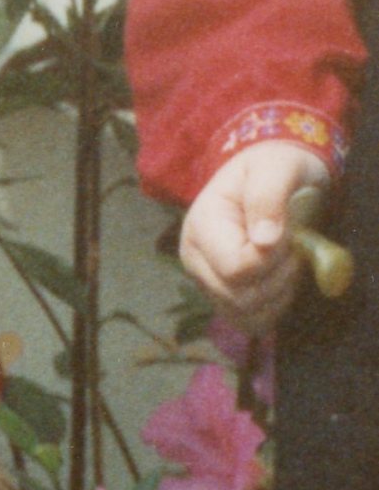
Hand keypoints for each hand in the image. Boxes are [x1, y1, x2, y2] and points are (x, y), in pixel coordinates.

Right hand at [180, 139, 334, 333]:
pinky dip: (273, 309)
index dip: (272, 259)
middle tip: (294, 248)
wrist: (270, 175)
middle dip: (278, 277)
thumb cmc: (273, 167)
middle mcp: (196, 261)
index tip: (289, 234)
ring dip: (279, 294)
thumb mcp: (275, 168)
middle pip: (239, 297)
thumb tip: (264, 241)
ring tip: (289, 262)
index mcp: (200, 228)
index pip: (235, 269)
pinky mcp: (223, 296)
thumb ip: (267, 197)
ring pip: (244, 315)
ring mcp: (207, 282)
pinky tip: (282, 282)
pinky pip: (249, 321)